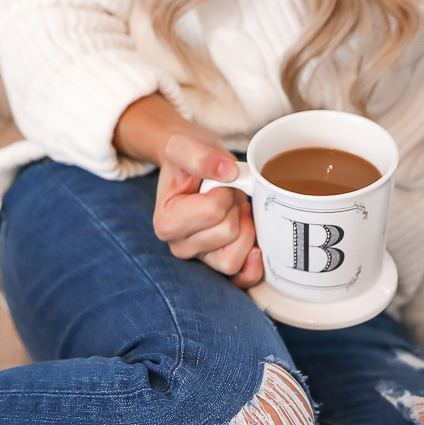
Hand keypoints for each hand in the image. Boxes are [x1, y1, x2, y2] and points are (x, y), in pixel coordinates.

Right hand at [113, 94, 262, 288]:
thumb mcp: (185, 145)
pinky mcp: (220, 264)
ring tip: (235, 211)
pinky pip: (241, 279)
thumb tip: (227, 172)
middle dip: (234, 208)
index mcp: (166, 222)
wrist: (194, 169)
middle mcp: (180, 247)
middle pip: (228, 233)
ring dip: (244, 228)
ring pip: (234, 258)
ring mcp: (201, 259)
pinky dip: (253, 266)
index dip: (224, 192)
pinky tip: (257, 247)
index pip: (212, 212)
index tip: (217, 182)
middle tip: (227, 195)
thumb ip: (199, 155)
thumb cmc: (189, 160)